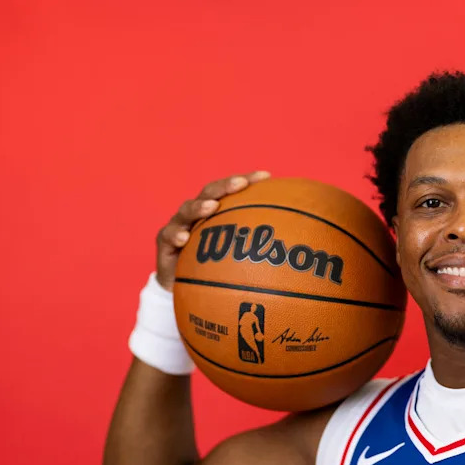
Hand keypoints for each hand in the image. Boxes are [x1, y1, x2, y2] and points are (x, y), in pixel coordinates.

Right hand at [155, 171, 270, 290]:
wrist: (184, 288)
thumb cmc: (218, 269)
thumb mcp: (242, 258)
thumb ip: (262, 249)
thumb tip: (300, 249)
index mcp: (218, 211)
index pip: (234, 191)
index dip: (249, 180)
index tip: (268, 176)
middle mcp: (199, 213)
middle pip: (211, 192)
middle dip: (226, 186)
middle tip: (240, 184)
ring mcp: (180, 225)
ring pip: (188, 209)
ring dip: (200, 206)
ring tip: (212, 207)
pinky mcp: (165, 241)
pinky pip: (169, 236)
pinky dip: (176, 235)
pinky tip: (184, 239)